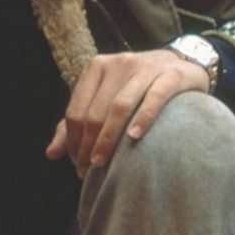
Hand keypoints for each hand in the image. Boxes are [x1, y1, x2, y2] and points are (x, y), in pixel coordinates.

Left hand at [45, 48, 211, 172]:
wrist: (184, 66)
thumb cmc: (138, 89)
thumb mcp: (105, 99)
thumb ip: (77, 124)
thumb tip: (50, 154)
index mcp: (97, 67)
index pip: (76, 110)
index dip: (72, 141)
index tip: (77, 164)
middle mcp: (118, 64)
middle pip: (95, 111)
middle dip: (88, 145)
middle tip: (89, 170)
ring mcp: (145, 68)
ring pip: (119, 107)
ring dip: (108, 139)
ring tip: (102, 164)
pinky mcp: (170, 75)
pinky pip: (154, 98)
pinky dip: (142, 118)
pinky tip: (134, 137)